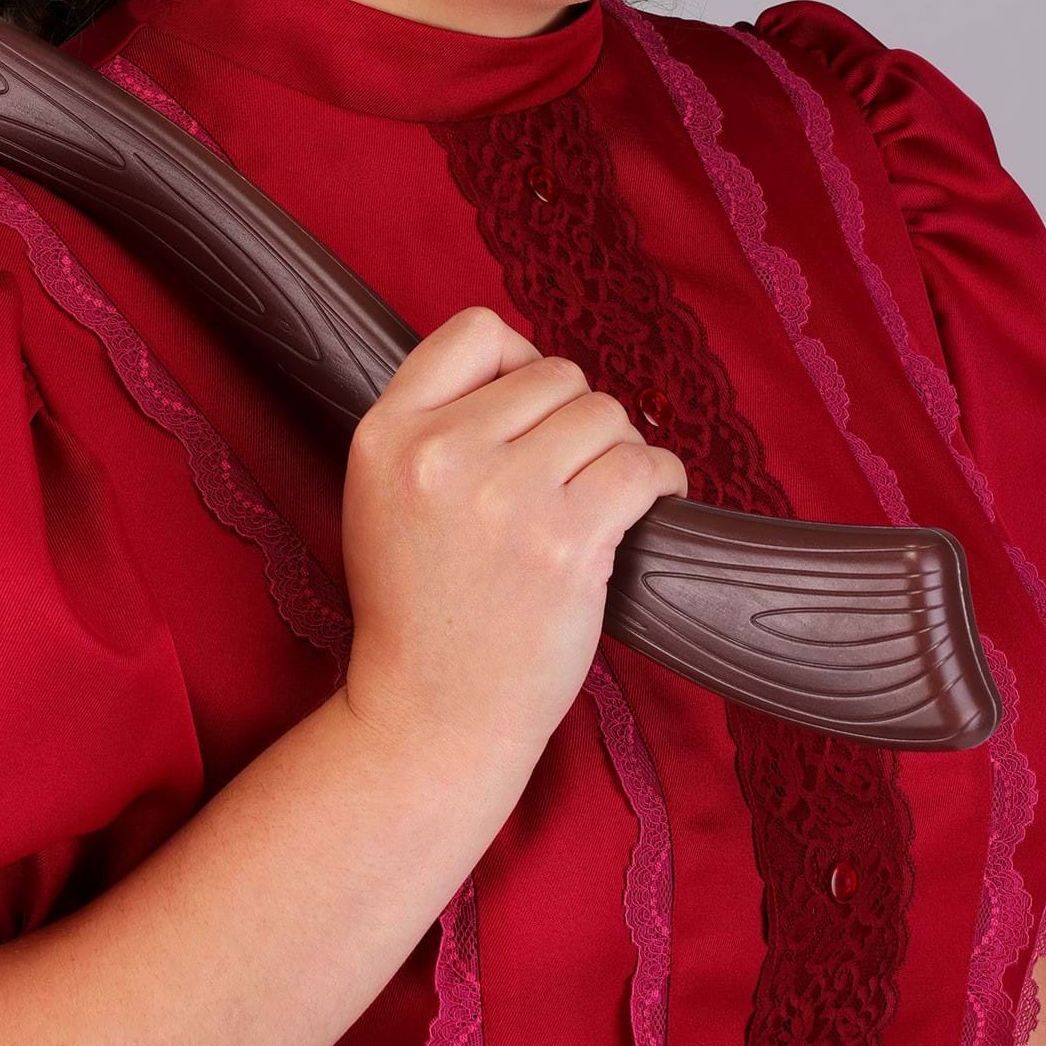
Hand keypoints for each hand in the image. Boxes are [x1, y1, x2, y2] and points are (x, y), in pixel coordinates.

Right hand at [339, 304, 687, 773]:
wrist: (430, 714)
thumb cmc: (419, 607)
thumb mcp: (383, 496)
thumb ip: (434, 423)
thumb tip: (530, 366)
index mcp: (386, 434)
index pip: (476, 331)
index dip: (517, 362)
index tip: (528, 415)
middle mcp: (439, 455)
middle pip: (555, 373)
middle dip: (576, 419)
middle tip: (569, 477)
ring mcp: (505, 498)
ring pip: (605, 414)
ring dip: (619, 450)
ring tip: (602, 497)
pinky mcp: (565, 543)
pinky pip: (644, 466)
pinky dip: (661, 480)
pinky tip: (648, 504)